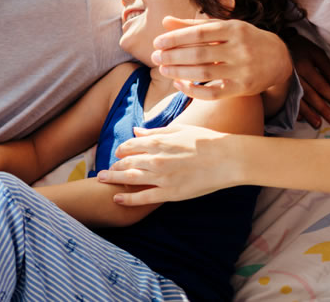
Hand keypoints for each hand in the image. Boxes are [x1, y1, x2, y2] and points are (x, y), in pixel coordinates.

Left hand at [94, 122, 235, 204]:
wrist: (227, 158)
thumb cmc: (206, 140)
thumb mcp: (179, 130)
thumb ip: (155, 132)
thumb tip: (136, 131)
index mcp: (159, 142)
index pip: (131, 145)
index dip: (122, 150)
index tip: (117, 153)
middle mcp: (156, 159)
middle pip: (127, 162)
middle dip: (113, 166)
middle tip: (103, 171)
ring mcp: (162, 177)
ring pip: (130, 178)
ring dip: (114, 179)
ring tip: (102, 180)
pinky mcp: (170, 193)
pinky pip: (143, 197)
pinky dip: (128, 198)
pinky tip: (116, 198)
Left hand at [151, 17, 291, 100]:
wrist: (279, 59)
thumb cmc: (244, 39)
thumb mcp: (224, 27)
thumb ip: (193, 25)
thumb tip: (165, 22)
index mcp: (234, 29)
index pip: (199, 32)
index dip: (176, 38)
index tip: (157, 42)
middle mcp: (240, 48)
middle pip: (199, 53)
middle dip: (173, 56)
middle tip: (155, 57)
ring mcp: (242, 70)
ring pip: (204, 73)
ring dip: (179, 72)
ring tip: (163, 70)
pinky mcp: (242, 88)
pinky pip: (213, 93)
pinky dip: (193, 91)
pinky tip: (179, 85)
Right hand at [288, 33, 329, 127]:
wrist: (279, 43)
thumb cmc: (302, 49)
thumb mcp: (317, 54)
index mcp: (305, 66)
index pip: (322, 86)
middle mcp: (294, 76)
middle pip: (311, 95)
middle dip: (324, 109)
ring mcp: (285, 82)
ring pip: (299, 100)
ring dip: (309, 114)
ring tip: (318, 124)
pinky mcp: (280, 86)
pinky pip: (286, 100)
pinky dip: (293, 109)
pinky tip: (300, 118)